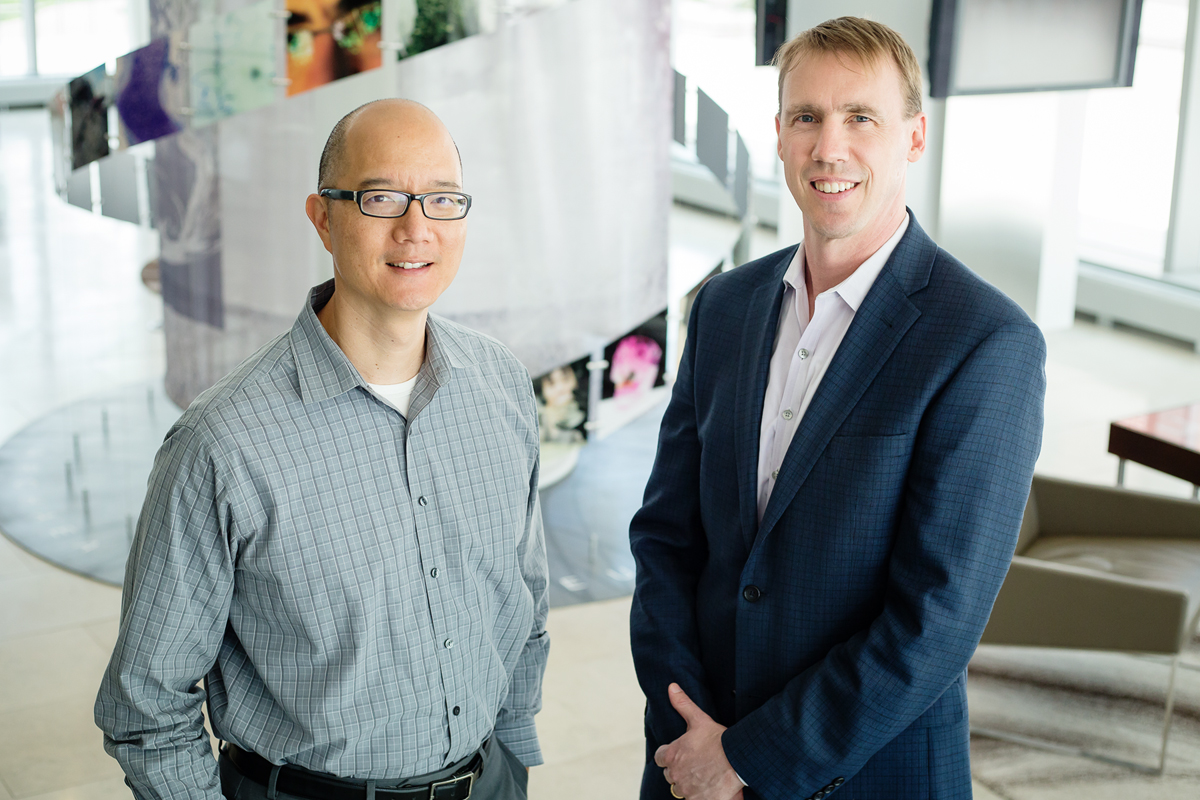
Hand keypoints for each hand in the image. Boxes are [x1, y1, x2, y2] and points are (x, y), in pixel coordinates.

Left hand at [653, 683, 743, 799]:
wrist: (738, 761)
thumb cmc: (719, 740)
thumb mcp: (699, 719)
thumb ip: (683, 704)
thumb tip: (672, 687)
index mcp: (673, 754)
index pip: (660, 758)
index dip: (669, 755)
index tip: (680, 754)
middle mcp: (676, 774)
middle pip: (670, 775)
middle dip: (679, 770)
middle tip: (696, 763)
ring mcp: (686, 789)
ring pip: (681, 789)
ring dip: (689, 783)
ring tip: (704, 775)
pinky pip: (692, 799)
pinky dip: (698, 795)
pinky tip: (709, 788)